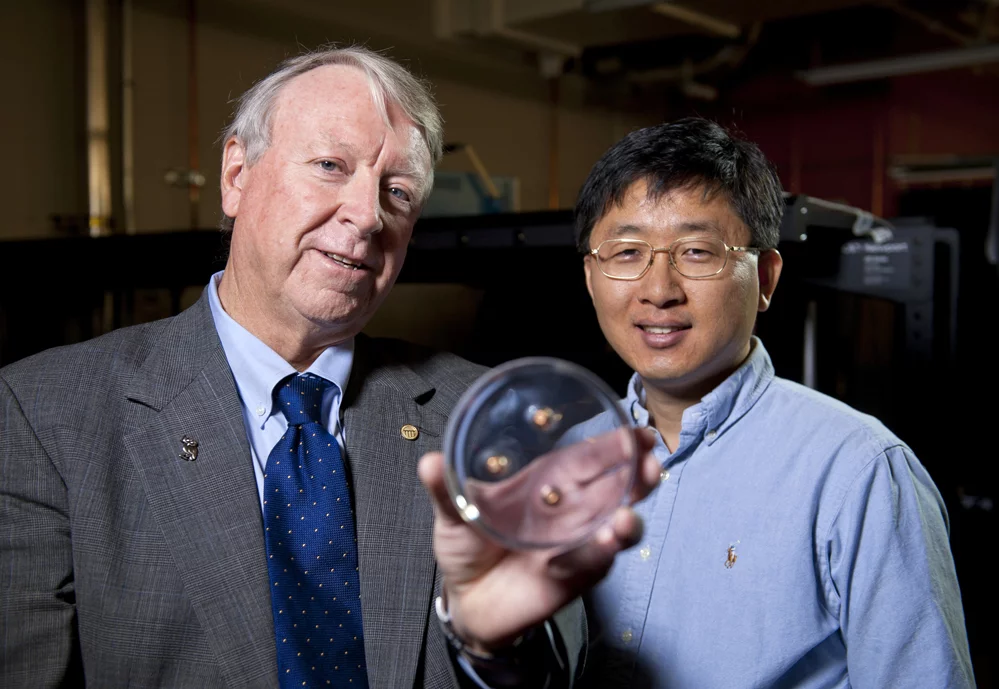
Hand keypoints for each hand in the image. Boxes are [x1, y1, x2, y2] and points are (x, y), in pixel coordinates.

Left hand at [417, 427, 660, 652]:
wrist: (467, 596)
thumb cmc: (467, 542)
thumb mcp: (454, 512)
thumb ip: (445, 489)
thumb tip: (430, 461)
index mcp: (550, 481)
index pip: (592, 458)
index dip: (618, 444)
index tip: (641, 432)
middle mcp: (572, 509)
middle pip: (617, 488)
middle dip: (639, 475)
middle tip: (650, 463)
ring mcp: (577, 543)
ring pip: (615, 527)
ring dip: (628, 521)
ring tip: (628, 518)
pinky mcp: (573, 576)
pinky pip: (591, 565)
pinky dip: (599, 555)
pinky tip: (606, 545)